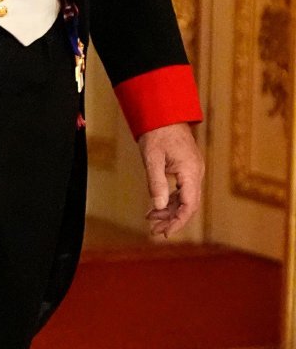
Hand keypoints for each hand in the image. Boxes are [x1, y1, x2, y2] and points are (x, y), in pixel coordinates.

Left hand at [138, 122, 203, 238]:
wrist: (164, 114)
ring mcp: (193, 172)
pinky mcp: (187, 170)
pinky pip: (181, 191)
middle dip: (172, 220)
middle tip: (154, 231)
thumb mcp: (152, 159)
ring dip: (169, 212)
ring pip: (185, 200)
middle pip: (188, 206)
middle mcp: (196, 173)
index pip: (189, 205)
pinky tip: (155, 209)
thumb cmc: (157, 133)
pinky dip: (169, 201)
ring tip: (151, 221)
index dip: (178, 221)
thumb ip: (156, 183)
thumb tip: (158, 207)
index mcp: (191, 171)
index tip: (165, 233)